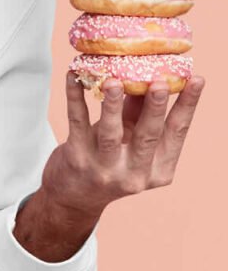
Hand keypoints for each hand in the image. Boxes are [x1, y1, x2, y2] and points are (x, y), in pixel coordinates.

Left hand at [38, 72, 205, 217]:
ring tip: (114, 81)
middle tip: (160, 82)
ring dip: (113, 105)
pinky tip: (73, 77)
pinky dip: (75, 98)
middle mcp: (134, 174)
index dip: (188, 106)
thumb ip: (139, 113)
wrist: (73, 197)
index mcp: (158, 170)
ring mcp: (104, 169)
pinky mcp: (76, 159)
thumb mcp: (130, 142)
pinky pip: (77, 123)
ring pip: (111, 134)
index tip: (197, 79)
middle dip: (155, 107)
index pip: (176, 133)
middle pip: (148, 136)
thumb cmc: (108, 161)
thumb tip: (149, 73)